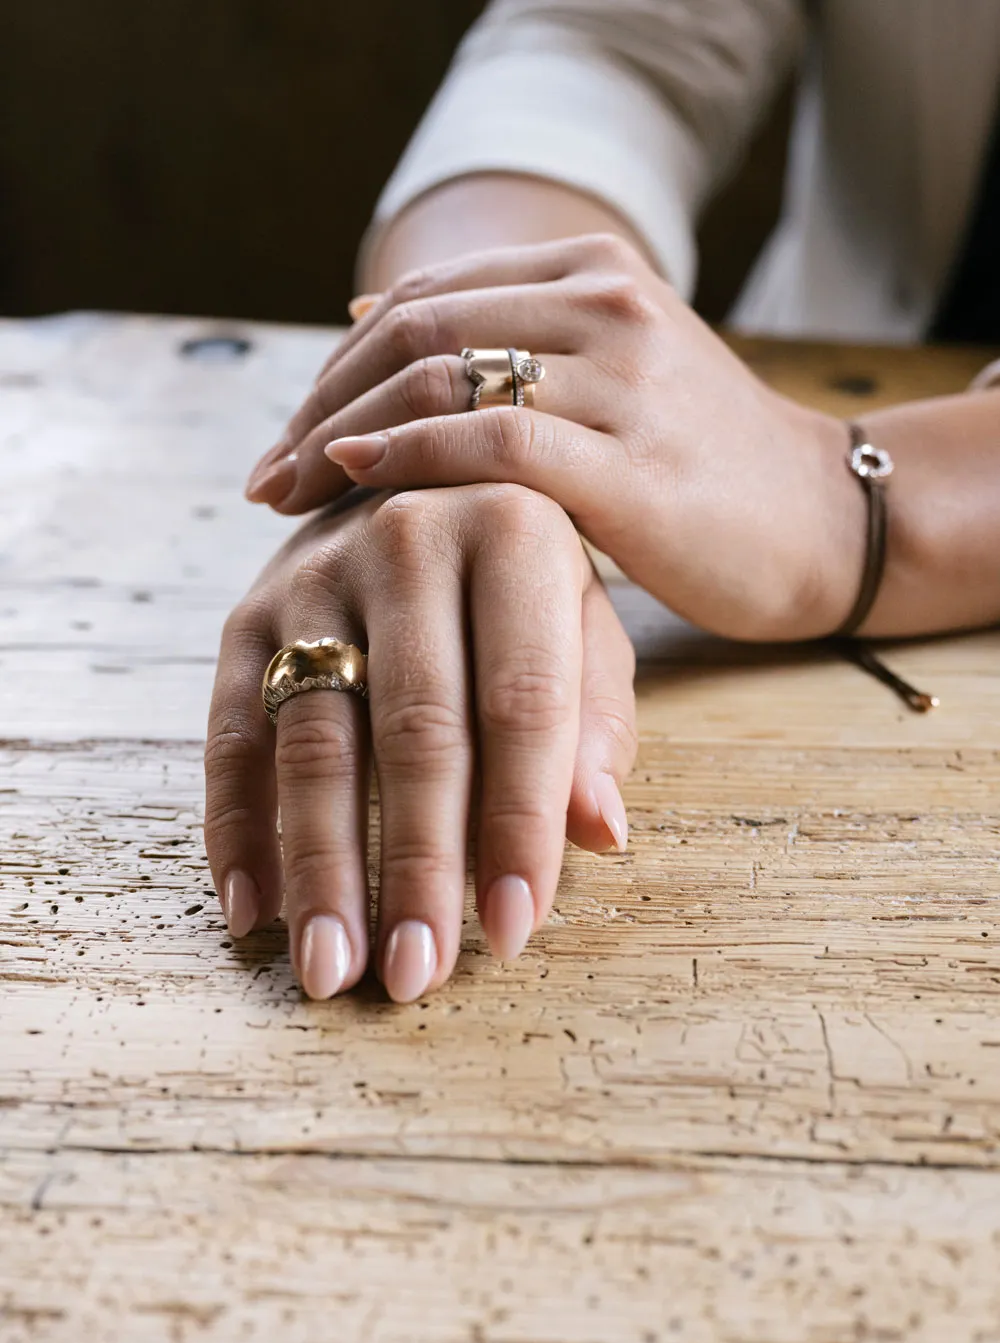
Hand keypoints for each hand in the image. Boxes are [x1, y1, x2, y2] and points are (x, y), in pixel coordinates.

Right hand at [205, 484, 635, 1002]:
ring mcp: (313, 578)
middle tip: (414, 973)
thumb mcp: (584, 631)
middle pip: (416, 731)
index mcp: (515, 532)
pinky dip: (238, 832)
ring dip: (321, 868)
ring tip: (332, 969)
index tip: (512, 931)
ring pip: (316, 743)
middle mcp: (407, 540)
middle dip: (417, 865)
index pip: (523, 704)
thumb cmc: (521, 587)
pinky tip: (254, 916)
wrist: (416, 486)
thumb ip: (595, 727)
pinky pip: (231, 737)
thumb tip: (599, 832)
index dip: (518, 825)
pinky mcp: (245, 617)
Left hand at [245, 234, 861, 641]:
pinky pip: (493, 442)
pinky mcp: (632, 465)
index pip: (427, 298)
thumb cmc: (701, 470)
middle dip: (319, 403)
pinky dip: (408, 453)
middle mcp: (604, 305)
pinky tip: (356, 477)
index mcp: (593, 271)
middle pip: (416, 332)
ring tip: (285, 493)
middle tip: (266, 472)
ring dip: (339, 436)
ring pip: (441, 378)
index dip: (338, 365)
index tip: (290, 432)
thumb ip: (509, 350)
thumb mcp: (609, 381)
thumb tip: (374, 332)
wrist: (822, 525)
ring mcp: (622, 378)